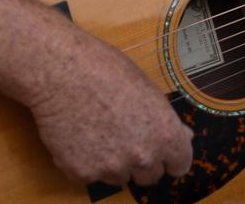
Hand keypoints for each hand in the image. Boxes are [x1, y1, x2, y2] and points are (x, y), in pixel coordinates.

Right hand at [27, 27, 193, 186]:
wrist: (60, 69)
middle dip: (141, 159)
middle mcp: (142, 157)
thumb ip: (164, 118)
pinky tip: (79, 132)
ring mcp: (111, 168)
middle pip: (150, 175)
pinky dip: (85, 160)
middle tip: (123, 132)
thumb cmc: (104, 67)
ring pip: (119, 176)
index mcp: (163, 133)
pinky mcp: (82, 173)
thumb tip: (184, 137)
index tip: (160, 147)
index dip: (170, 154)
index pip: (180, 164)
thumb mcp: (144, 85)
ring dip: (113, 160)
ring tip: (97, 126)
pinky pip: (90, 174)